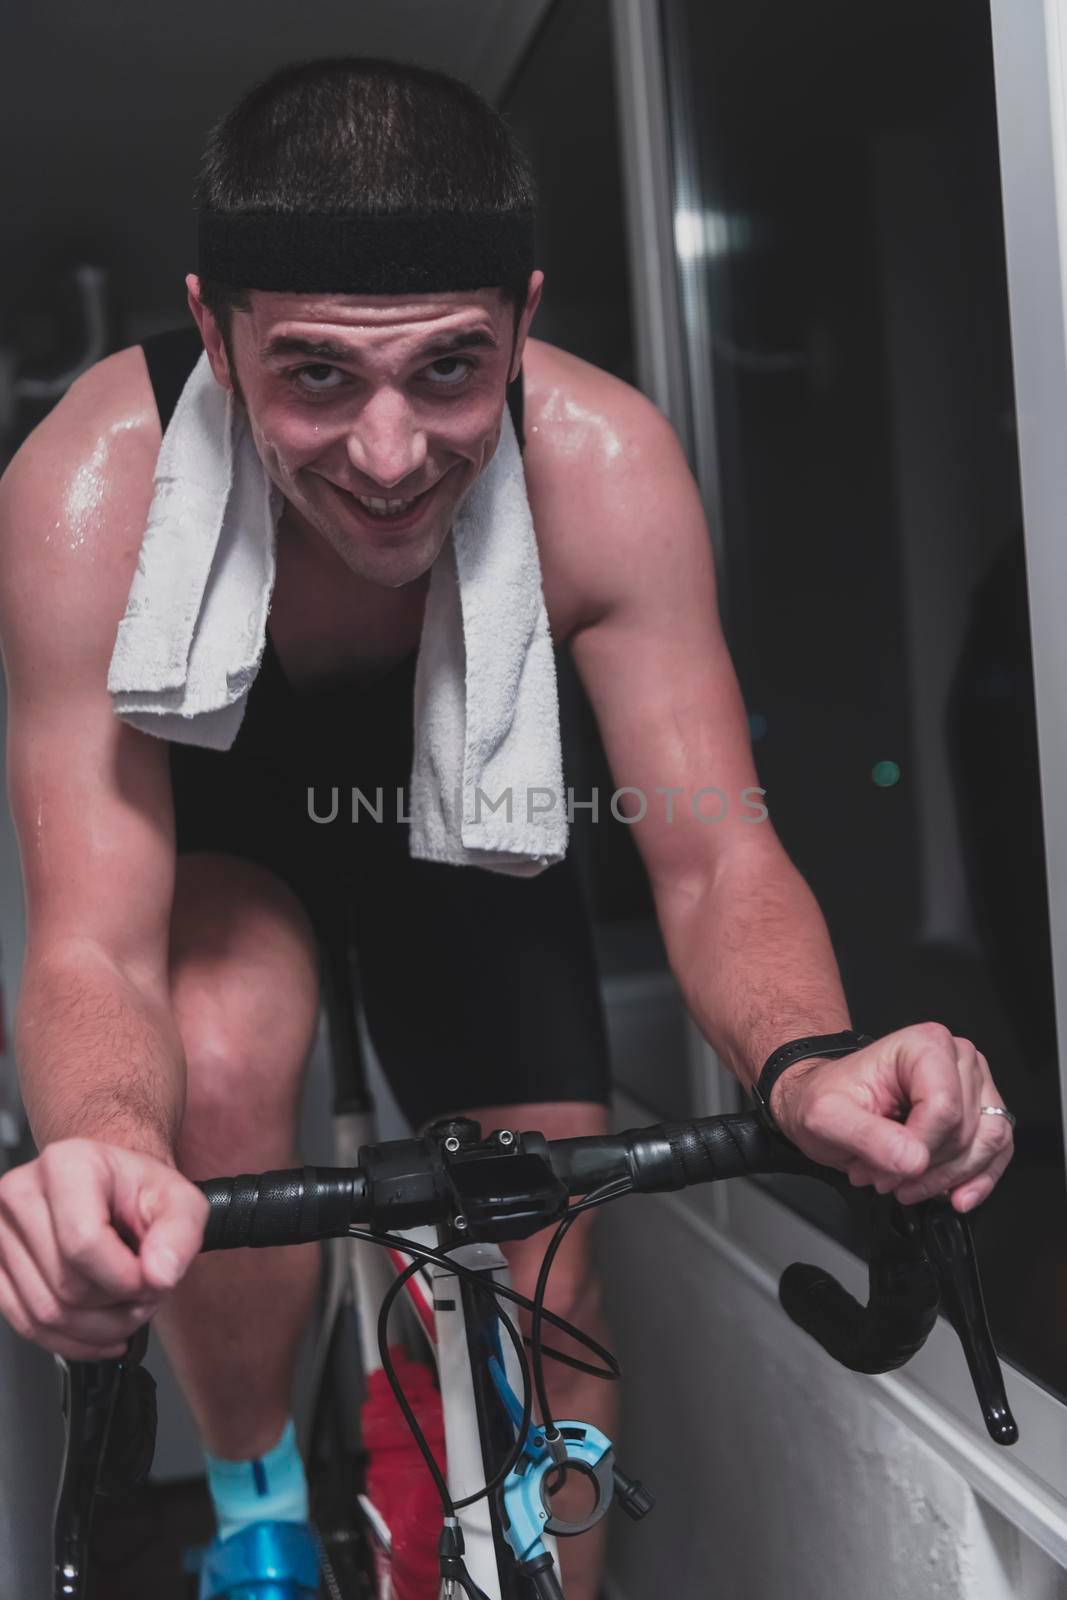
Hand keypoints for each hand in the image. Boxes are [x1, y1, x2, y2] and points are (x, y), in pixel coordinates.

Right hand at [0, 1138, 208, 1359]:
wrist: (110, 1190)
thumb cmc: (137, 1192)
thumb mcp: (180, 1201)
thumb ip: (181, 1233)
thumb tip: (159, 1274)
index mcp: (66, 1165)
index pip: (84, 1244)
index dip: (126, 1278)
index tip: (152, 1280)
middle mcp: (21, 1193)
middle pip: (66, 1286)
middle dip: (117, 1307)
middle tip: (144, 1293)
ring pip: (45, 1314)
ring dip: (97, 1328)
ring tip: (125, 1307)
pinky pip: (26, 1324)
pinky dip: (69, 1340)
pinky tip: (99, 1330)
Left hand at [769, 1022, 1014, 1213]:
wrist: (823, 1103)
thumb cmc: (826, 1099)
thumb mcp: (826, 1117)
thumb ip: (867, 1136)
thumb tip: (914, 1159)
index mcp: (925, 1046)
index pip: (944, 1109)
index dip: (917, 1149)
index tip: (883, 1168)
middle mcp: (957, 1059)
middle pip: (965, 1130)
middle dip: (924, 1167)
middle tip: (883, 1176)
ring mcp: (974, 1086)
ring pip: (986, 1144)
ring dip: (946, 1177)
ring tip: (903, 1183)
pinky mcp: (980, 1112)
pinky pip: (997, 1152)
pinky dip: (977, 1180)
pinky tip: (955, 1196)